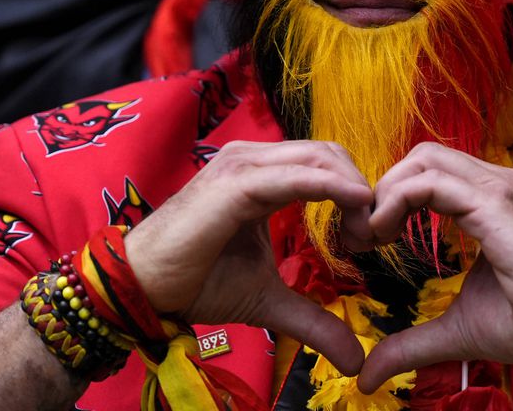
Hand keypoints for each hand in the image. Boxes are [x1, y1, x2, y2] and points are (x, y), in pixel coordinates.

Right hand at [125, 140, 373, 374]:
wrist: (142, 287)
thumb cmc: (197, 282)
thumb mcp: (268, 299)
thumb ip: (313, 318)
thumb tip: (356, 359)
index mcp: (263, 174)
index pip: (327, 163)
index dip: (357, 192)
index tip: (370, 237)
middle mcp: (254, 159)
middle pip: (330, 153)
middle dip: (361, 189)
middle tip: (370, 237)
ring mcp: (242, 166)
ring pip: (318, 157)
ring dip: (352, 189)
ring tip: (362, 234)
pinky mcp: (234, 184)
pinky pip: (294, 176)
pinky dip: (331, 186)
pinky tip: (354, 204)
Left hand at [355, 143, 512, 392]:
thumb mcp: (456, 328)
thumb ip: (411, 342)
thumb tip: (369, 375)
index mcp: (490, 200)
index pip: (428, 172)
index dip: (391, 196)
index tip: (369, 239)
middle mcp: (496, 183)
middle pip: (421, 157)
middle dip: (383, 188)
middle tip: (362, 235)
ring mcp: (499, 188)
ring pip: (423, 161)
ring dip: (386, 192)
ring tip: (371, 235)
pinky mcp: (497, 205)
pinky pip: (431, 183)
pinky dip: (397, 200)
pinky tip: (385, 234)